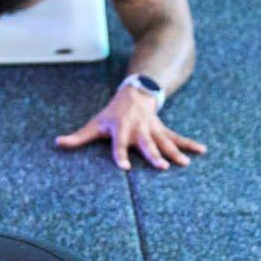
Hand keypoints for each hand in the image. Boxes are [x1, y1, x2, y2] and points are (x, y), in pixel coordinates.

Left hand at [55, 84, 207, 171]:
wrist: (135, 93)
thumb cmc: (112, 113)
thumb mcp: (95, 123)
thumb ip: (78, 137)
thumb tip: (58, 143)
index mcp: (121, 131)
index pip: (119, 145)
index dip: (120, 156)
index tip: (123, 168)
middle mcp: (139, 131)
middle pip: (146, 145)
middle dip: (154, 155)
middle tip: (162, 167)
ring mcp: (153, 130)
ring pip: (165, 142)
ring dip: (175, 152)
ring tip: (184, 163)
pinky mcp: (164, 130)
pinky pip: (178, 138)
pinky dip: (190, 144)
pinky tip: (202, 150)